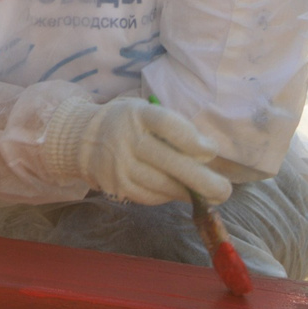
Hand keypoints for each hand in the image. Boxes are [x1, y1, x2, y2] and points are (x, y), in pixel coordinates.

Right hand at [44, 97, 233, 205]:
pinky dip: (170, 196)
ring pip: (164, 185)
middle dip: (203, 180)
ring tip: (211, 196)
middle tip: (224, 190)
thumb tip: (206, 156)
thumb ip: (173, 129)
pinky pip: (152, 196)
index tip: (210, 150)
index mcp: (137, 114)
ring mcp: (120, 166)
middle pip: (170, 162)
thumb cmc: (127, 124)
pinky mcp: (118, 186)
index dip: (193, 140)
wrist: (82, 140)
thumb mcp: (145, 112)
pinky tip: (181, 192)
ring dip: (191, 193)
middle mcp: (126, 139)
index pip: (167, 125)